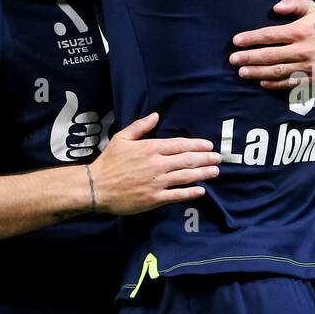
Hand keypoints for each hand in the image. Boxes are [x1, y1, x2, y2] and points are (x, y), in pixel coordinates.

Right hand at [88, 112, 220, 214]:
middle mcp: (157, 164)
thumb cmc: (108, 162)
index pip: (179, 145)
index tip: (208, 145)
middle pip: (187, 160)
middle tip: (218, 158)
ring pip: (186, 176)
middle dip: (205, 158)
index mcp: (150, 148)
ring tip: (215, 171)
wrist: (96, 187)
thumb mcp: (122, 138)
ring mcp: (157, 182)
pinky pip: (177, 195)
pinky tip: (201, 190)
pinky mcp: (154, 198)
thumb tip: (156, 115)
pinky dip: (191, 192)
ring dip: (203, 174)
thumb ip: (140, 126)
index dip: (196, 145)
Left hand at [229, 0, 314, 88]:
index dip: (251, 38)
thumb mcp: (312, 8)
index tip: (236, 41)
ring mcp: (307, 67)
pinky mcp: (312, 80)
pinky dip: (274, 84)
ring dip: (257, 73)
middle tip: (233, 60)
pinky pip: (289, 84)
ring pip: (277, 72)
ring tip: (242, 73)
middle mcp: (303, 50)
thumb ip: (294, 2)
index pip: (271, 35)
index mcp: (300, 32)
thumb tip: (276, 6)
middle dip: (249, 58)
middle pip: (271, 55)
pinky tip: (261, 82)